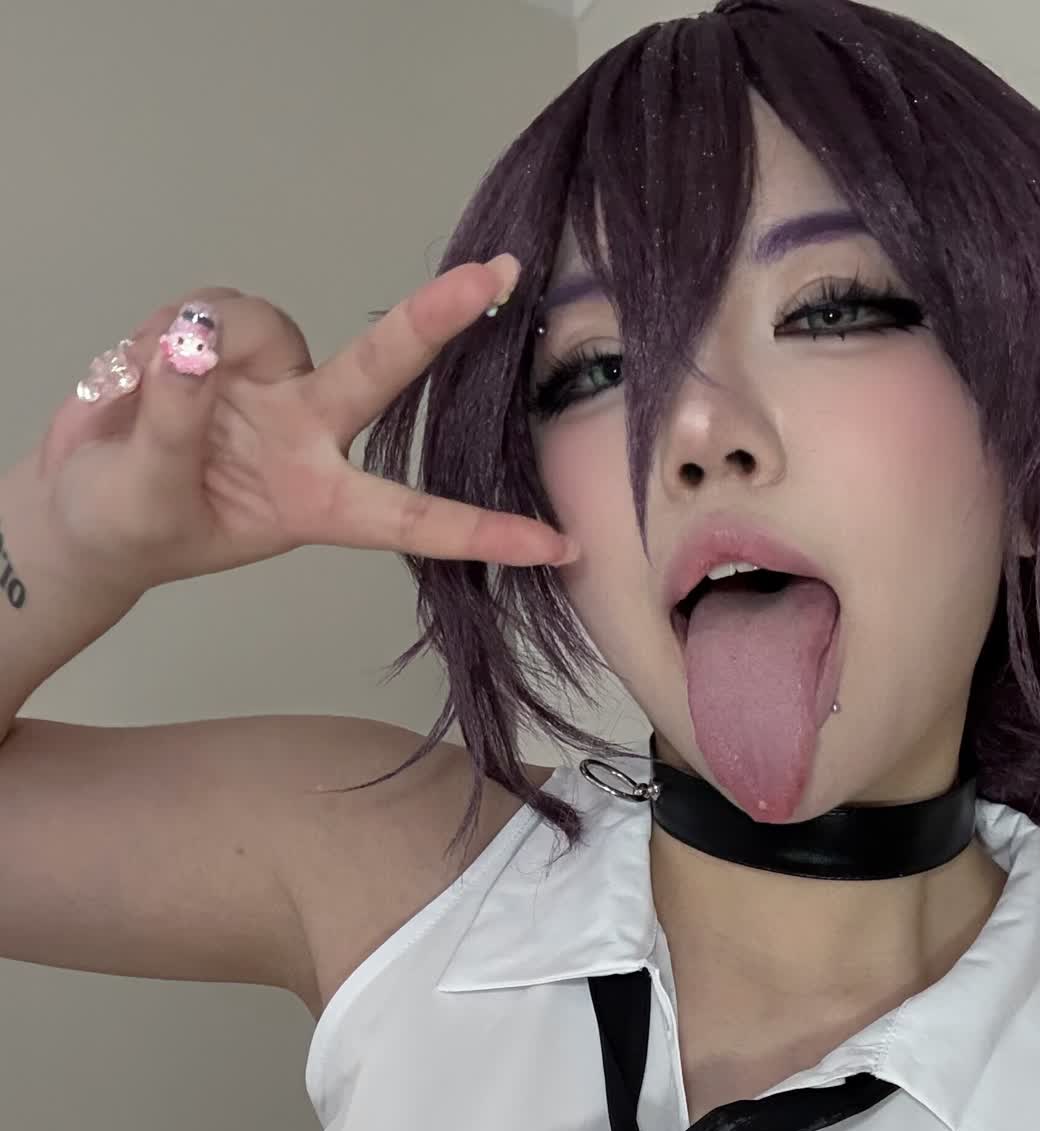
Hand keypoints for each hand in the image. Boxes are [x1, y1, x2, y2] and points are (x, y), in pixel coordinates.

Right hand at [30, 258, 572, 593]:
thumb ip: (175, 424)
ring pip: (264, 324)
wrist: (81, 506)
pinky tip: (135, 369)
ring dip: (199, 343)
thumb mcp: (147, 496)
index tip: (556, 545)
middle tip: (496, 274)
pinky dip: (166, 332)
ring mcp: (272, 384)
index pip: (412, 516)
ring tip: (136, 393)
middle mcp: (309, 434)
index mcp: (315, 501)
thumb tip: (193, 344)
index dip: (483, 530)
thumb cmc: (131, 524)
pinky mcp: (226, 342)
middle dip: (435, 319)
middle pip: (381, 371)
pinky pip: (210, 309)